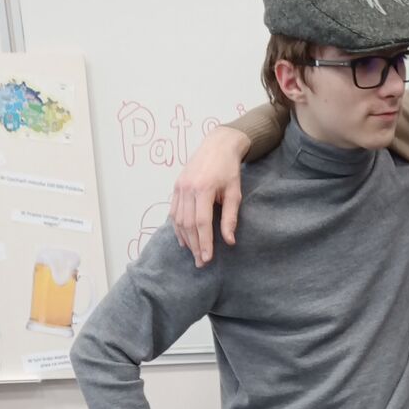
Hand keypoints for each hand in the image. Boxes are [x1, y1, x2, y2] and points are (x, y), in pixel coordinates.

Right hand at [169, 127, 249, 265]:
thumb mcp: (235, 193)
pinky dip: (177, 228)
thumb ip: (230, 218)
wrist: (217, 145)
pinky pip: (174, 212)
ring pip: (178, 220)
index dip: (204, 243)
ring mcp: (179, 187)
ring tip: (193, 254)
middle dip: (195, 246)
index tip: (207, 259)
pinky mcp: (176, 186)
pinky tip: (183, 240)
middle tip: (201, 263)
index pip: (201, 223)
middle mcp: (188, 188)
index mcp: (203, 188)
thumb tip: (229, 241)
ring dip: (185, 239)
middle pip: (188, 224)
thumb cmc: (229, 170)